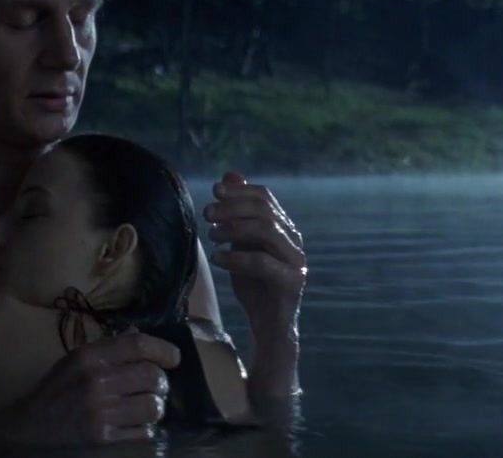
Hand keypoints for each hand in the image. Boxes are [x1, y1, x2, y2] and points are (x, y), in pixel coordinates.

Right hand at [0, 332, 179, 446]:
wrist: (29, 427)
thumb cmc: (55, 390)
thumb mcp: (76, 361)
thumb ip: (108, 348)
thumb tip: (139, 334)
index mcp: (89, 357)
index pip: (137, 345)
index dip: (163, 349)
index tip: (174, 358)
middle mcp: (97, 382)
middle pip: (152, 376)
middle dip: (161, 383)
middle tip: (157, 387)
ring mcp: (101, 412)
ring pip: (153, 406)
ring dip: (156, 407)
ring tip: (147, 407)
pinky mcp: (104, 438)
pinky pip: (143, 432)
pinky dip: (145, 428)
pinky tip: (135, 424)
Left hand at [204, 173, 304, 387]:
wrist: (269, 326)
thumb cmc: (254, 284)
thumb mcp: (241, 245)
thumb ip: (238, 215)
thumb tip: (228, 177)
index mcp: (284, 227)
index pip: (265, 197)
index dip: (239, 191)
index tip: (214, 191)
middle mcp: (294, 240)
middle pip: (264, 210)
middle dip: (232, 208)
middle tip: (207, 214)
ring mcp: (295, 261)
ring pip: (266, 231)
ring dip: (233, 229)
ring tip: (212, 236)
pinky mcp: (290, 282)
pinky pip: (262, 262)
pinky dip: (235, 258)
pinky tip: (218, 259)